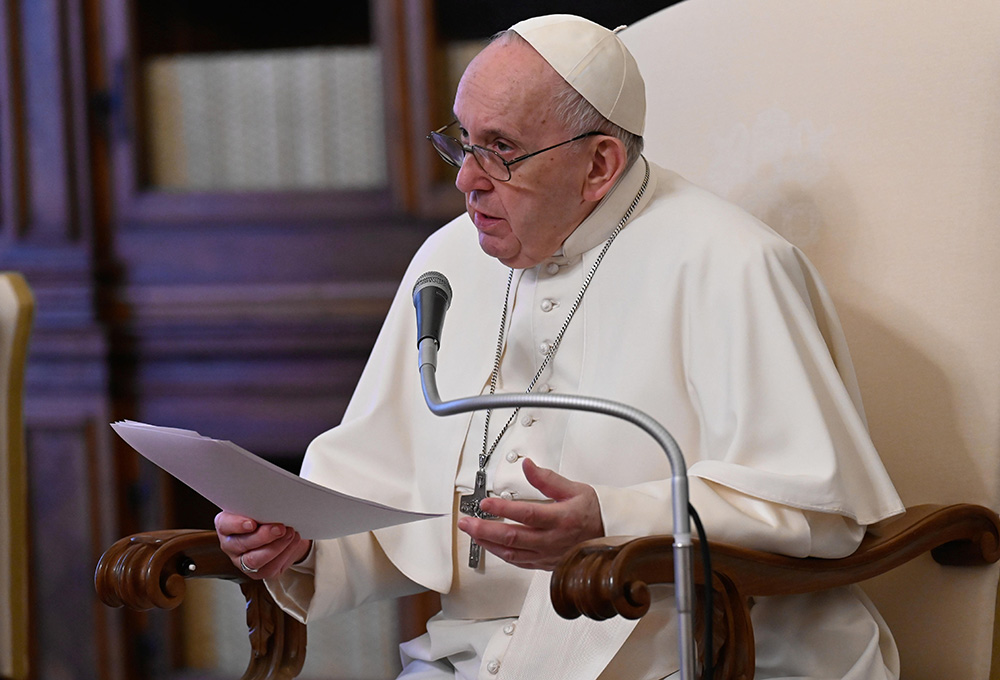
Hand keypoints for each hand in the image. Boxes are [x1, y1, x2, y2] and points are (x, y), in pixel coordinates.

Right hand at [215, 511, 311, 580]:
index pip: (225, 525)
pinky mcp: (258, 572)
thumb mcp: (259, 507)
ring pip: (254, 561)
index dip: (237, 525)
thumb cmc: (264, 515)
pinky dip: (285, 553)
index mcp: (226, 525)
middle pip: (241, 544)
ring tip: (290, 533)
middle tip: (280, 528)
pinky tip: (293, 541)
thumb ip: (260, 507)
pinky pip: (270, 568)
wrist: (278, 529)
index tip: (252, 523)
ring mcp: (242, 561)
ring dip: (276, 547)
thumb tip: (273, 505)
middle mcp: (230, 545)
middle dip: (263, 537)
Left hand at [457, 458, 603, 570]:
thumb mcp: (574, 488)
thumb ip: (547, 478)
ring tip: (472, 533)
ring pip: (512, 554)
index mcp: (560, 519)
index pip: (526, 515)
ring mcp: (548, 555)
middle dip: (484, 530)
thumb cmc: (593, 512)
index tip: (485, 504)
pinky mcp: (545, 564)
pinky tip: (491, 546)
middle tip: (466, 523)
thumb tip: (528, 465)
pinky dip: (501, 554)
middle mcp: (553, 540)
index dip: (503, 510)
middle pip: (513, 538)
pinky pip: (519, 562)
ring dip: (488, 544)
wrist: (610, 535)